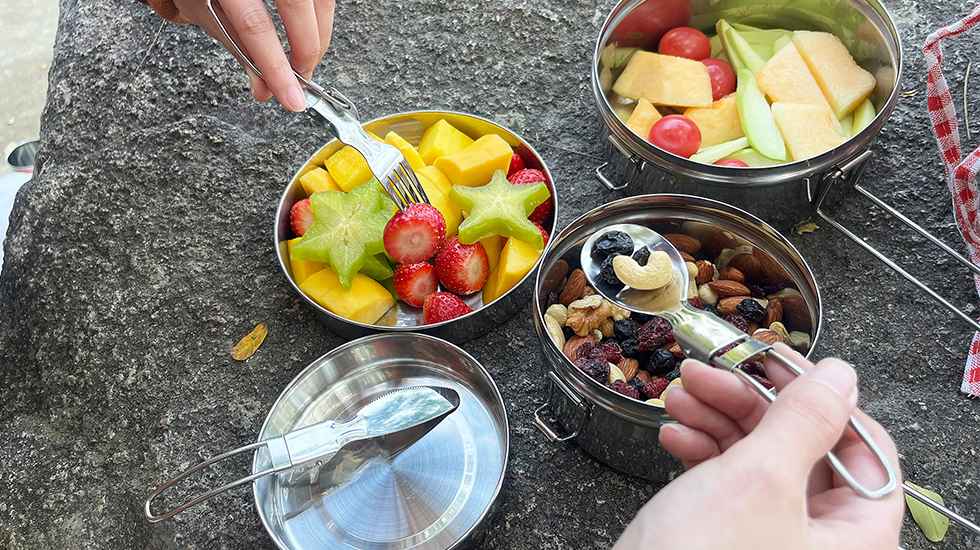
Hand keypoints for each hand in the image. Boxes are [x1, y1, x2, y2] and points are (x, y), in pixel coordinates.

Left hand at [175, 0, 335, 111]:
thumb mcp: (208, 15)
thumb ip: (239, 50)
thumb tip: (266, 87)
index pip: (256, 26)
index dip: (277, 67)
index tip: (291, 97)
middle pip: (296, 7)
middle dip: (307, 51)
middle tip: (302, 78)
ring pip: (319, 1)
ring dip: (320, 35)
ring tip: (306, 57)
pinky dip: (321, 18)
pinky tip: (313, 32)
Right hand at [614, 344, 903, 549]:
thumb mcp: (758, 478)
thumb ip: (804, 419)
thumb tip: (840, 376)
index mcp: (855, 538)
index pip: (863, 448)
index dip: (820, 398)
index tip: (775, 362)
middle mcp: (821, 542)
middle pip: (803, 448)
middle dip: (749, 405)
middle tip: (710, 374)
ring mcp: (775, 542)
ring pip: (759, 460)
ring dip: (717, 421)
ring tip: (680, 398)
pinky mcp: (734, 540)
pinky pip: (729, 484)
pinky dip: (702, 453)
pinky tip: (673, 435)